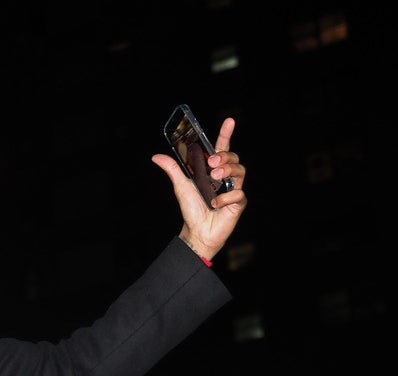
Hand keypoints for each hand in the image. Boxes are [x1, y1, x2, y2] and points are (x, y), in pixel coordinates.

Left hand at [151, 117, 246, 260]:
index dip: (226, 133)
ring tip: (214, 177)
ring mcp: (233, 189)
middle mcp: (225, 177)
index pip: (222, 148)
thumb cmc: (192, 209)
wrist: (197, 231)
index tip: (229, 121)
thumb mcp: (181, 185)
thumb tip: (156, 156)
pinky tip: (214, 203)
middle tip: (212, 163)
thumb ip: (173, 169)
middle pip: (234, 157)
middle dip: (224, 156)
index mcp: (213, 170)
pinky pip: (238, 194)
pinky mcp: (238, 203)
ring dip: (227, 171)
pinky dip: (225, 197)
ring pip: (240, 171)